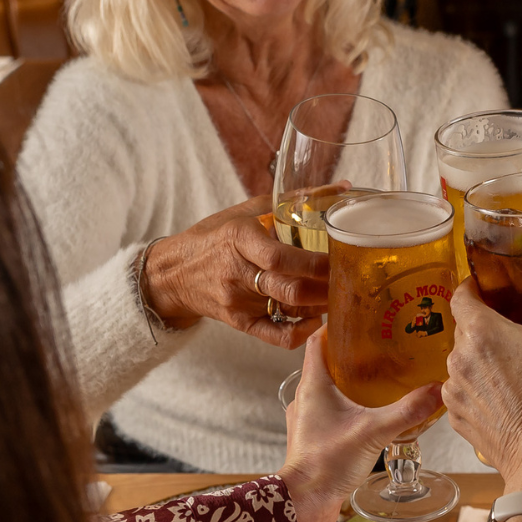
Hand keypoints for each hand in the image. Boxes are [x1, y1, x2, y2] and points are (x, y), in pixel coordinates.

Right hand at [141, 184, 346, 348]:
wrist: (172, 273)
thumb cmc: (214, 236)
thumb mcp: (247, 210)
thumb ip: (295, 198)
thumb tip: (343, 186)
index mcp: (239, 239)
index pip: (279, 258)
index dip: (314, 264)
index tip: (340, 258)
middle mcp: (237, 273)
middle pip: (289, 288)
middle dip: (325, 287)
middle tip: (349, 279)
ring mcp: (237, 302)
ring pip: (288, 310)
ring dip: (320, 304)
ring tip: (340, 294)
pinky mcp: (239, 323)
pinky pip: (275, 335)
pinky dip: (301, 332)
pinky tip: (316, 320)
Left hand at [278, 327, 444, 521]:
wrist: (304, 503)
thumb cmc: (327, 463)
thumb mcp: (374, 431)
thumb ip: (407, 410)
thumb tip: (438, 390)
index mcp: (313, 384)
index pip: (315, 341)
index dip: (333, 325)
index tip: (355, 316)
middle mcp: (305, 397)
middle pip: (324, 363)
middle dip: (349, 353)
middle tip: (377, 345)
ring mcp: (307, 418)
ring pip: (327, 388)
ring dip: (348, 380)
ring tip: (377, 377)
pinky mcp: (313, 437)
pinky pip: (329, 411)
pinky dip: (346, 405)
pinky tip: (368, 412)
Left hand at [443, 280, 521, 498]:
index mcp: (482, 333)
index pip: (462, 294)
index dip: (474, 287)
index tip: (489, 289)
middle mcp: (460, 358)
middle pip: (465, 328)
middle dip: (487, 327)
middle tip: (514, 330)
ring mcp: (454, 390)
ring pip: (463, 360)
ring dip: (482, 360)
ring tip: (512, 366)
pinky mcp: (457, 416)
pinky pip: (462, 391)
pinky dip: (478, 389)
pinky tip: (504, 394)